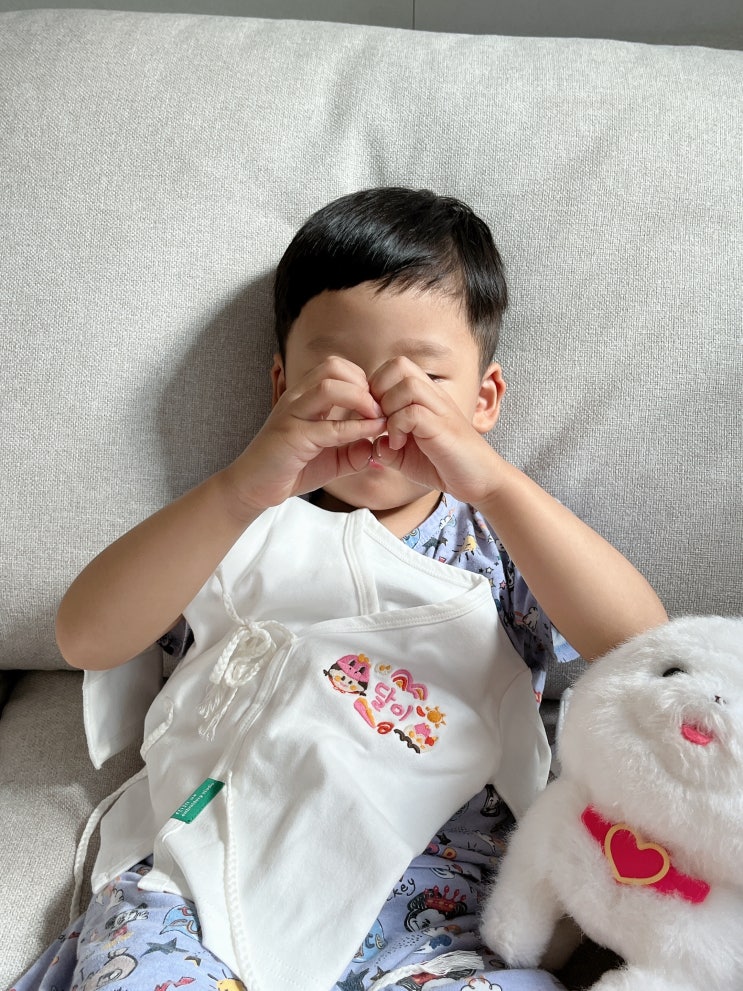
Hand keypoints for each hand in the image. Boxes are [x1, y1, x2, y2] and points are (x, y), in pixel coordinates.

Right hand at [224, 356, 386, 516]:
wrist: (253, 487)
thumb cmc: (290, 470)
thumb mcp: (330, 460)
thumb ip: (353, 452)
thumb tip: (376, 447)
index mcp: (304, 397)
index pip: (336, 367)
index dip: (362, 379)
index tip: (379, 403)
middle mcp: (297, 399)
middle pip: (333, 366)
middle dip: (363, 382)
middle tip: (380, 407)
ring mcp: (292, 415)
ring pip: (329, 387)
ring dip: (360, 398)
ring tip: (378, 417)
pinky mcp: (292, 437)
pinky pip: (329, 427)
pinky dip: (356, 428)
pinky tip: (372, 435)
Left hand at [367, 357, 500, 505]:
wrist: (479, 480)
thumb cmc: (443, 465)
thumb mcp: (405, 457)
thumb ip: (386, 447)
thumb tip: (372, 442)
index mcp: (424, 396)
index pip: (394, 366)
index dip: (376, 385)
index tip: (374, 414)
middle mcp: (433, 396)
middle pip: (398, 364)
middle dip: (378, 389)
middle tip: (377, 419)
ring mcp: (440, 409)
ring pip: (406, 384)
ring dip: (388, 407)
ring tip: (388, 432)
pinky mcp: (443, 427)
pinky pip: (412, 412)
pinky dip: (397, 427)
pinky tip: (398, 445)